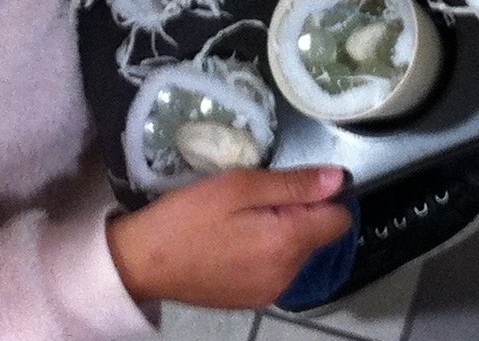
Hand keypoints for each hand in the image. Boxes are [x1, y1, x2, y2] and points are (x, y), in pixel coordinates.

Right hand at [105, 166, 353, 309]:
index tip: (292, 186)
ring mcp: (270, 291)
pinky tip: (235, 242)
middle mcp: (287, 274)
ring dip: (283, 233)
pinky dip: (267, 252)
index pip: (339, 220)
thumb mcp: (238, 186)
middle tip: (255, 201)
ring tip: (241, 221)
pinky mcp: (252, 299)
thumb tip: (338, 179)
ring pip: (299, 252)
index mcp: (287, 243)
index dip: (324, 197)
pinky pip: (278, 268)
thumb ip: (292, 184)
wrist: (140, 264)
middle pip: (318, 235)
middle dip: (299, 213)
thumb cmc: (187, 217)